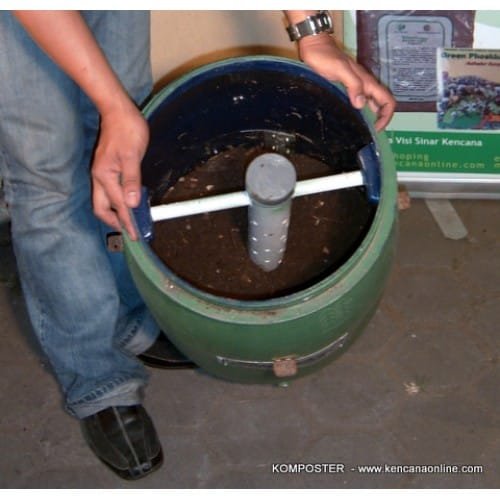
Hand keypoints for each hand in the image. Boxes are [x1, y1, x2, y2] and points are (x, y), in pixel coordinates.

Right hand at [91, 99, 148, 240]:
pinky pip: (109, 191)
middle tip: (130, 231)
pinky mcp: (106, 168)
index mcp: (105, 176)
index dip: (127, 222)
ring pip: (104, 200)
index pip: (118, 206)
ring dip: (115, 213)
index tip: (135, 235)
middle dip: (115, 222)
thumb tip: (132, 203)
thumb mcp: (132, 155)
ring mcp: (102, 173)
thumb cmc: (127, 130)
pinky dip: (117, 202)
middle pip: (102, 208)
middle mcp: (100, 177)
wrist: (117, 110)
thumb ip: (132, 180)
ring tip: (129, 222)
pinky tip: (127, 203)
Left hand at [298, 34, 395, 130]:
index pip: (387, 100)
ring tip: (362, 129)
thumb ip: (353, 84)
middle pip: (382, 103)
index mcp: (366, 81)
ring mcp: (356, 85)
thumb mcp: (340, 70)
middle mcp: (364, 84)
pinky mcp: (347, 86)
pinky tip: (352, 117)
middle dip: (381, 118)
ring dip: (371, 116)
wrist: (314, 45)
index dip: (387, 116)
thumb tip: (361, 104)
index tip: (377, 128)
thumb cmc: (325, 56)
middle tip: (370, 132)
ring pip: (371, 102)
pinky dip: (360, 111)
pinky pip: (359, 100)